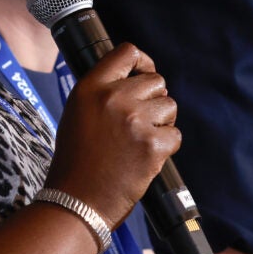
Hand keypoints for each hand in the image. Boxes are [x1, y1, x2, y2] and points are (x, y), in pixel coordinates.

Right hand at [44, 43, 179, 226]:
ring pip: (170, 106)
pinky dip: (166, 146)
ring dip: (162, 122)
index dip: (142, 62)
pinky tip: (146, 157)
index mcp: (91, 87)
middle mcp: (114, 98)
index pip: (127, 52)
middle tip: (139, 122)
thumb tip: (136, 79)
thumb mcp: (78, 112)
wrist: (77, 200)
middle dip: (154, 100)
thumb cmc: (77, 160)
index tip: (144, 73)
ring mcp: (135, 120)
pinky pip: (175, 135)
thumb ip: (104, 92)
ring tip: (140, 141)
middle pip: (156, 81)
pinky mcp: (153, 145)